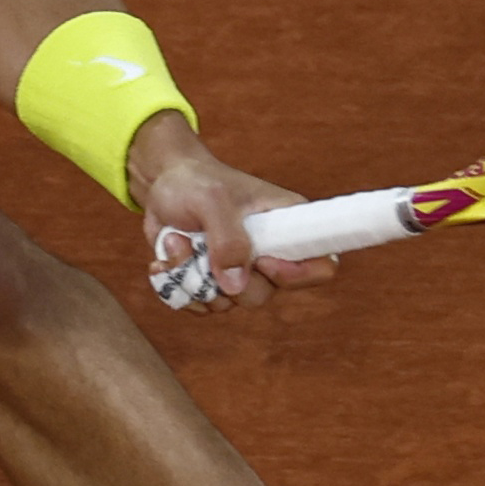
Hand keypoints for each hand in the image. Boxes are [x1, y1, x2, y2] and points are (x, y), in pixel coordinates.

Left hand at [130, 112, 339, 312]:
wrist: (163, 185)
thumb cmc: (195, 182)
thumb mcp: (212, 200)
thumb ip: (227, 240)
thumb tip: (235, 285)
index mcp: (290, 225)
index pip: (321, 266)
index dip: (296, 275)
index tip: (261, 261)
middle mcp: (270, 252)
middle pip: (263, 293)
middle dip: (225, 279)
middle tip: (200, 246)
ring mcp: (241, 270)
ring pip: (227, 302)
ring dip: (192, 277)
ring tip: (175, 241)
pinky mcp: (213, 280)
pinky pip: (199, 303)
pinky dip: (177, 287)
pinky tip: (163, 262)